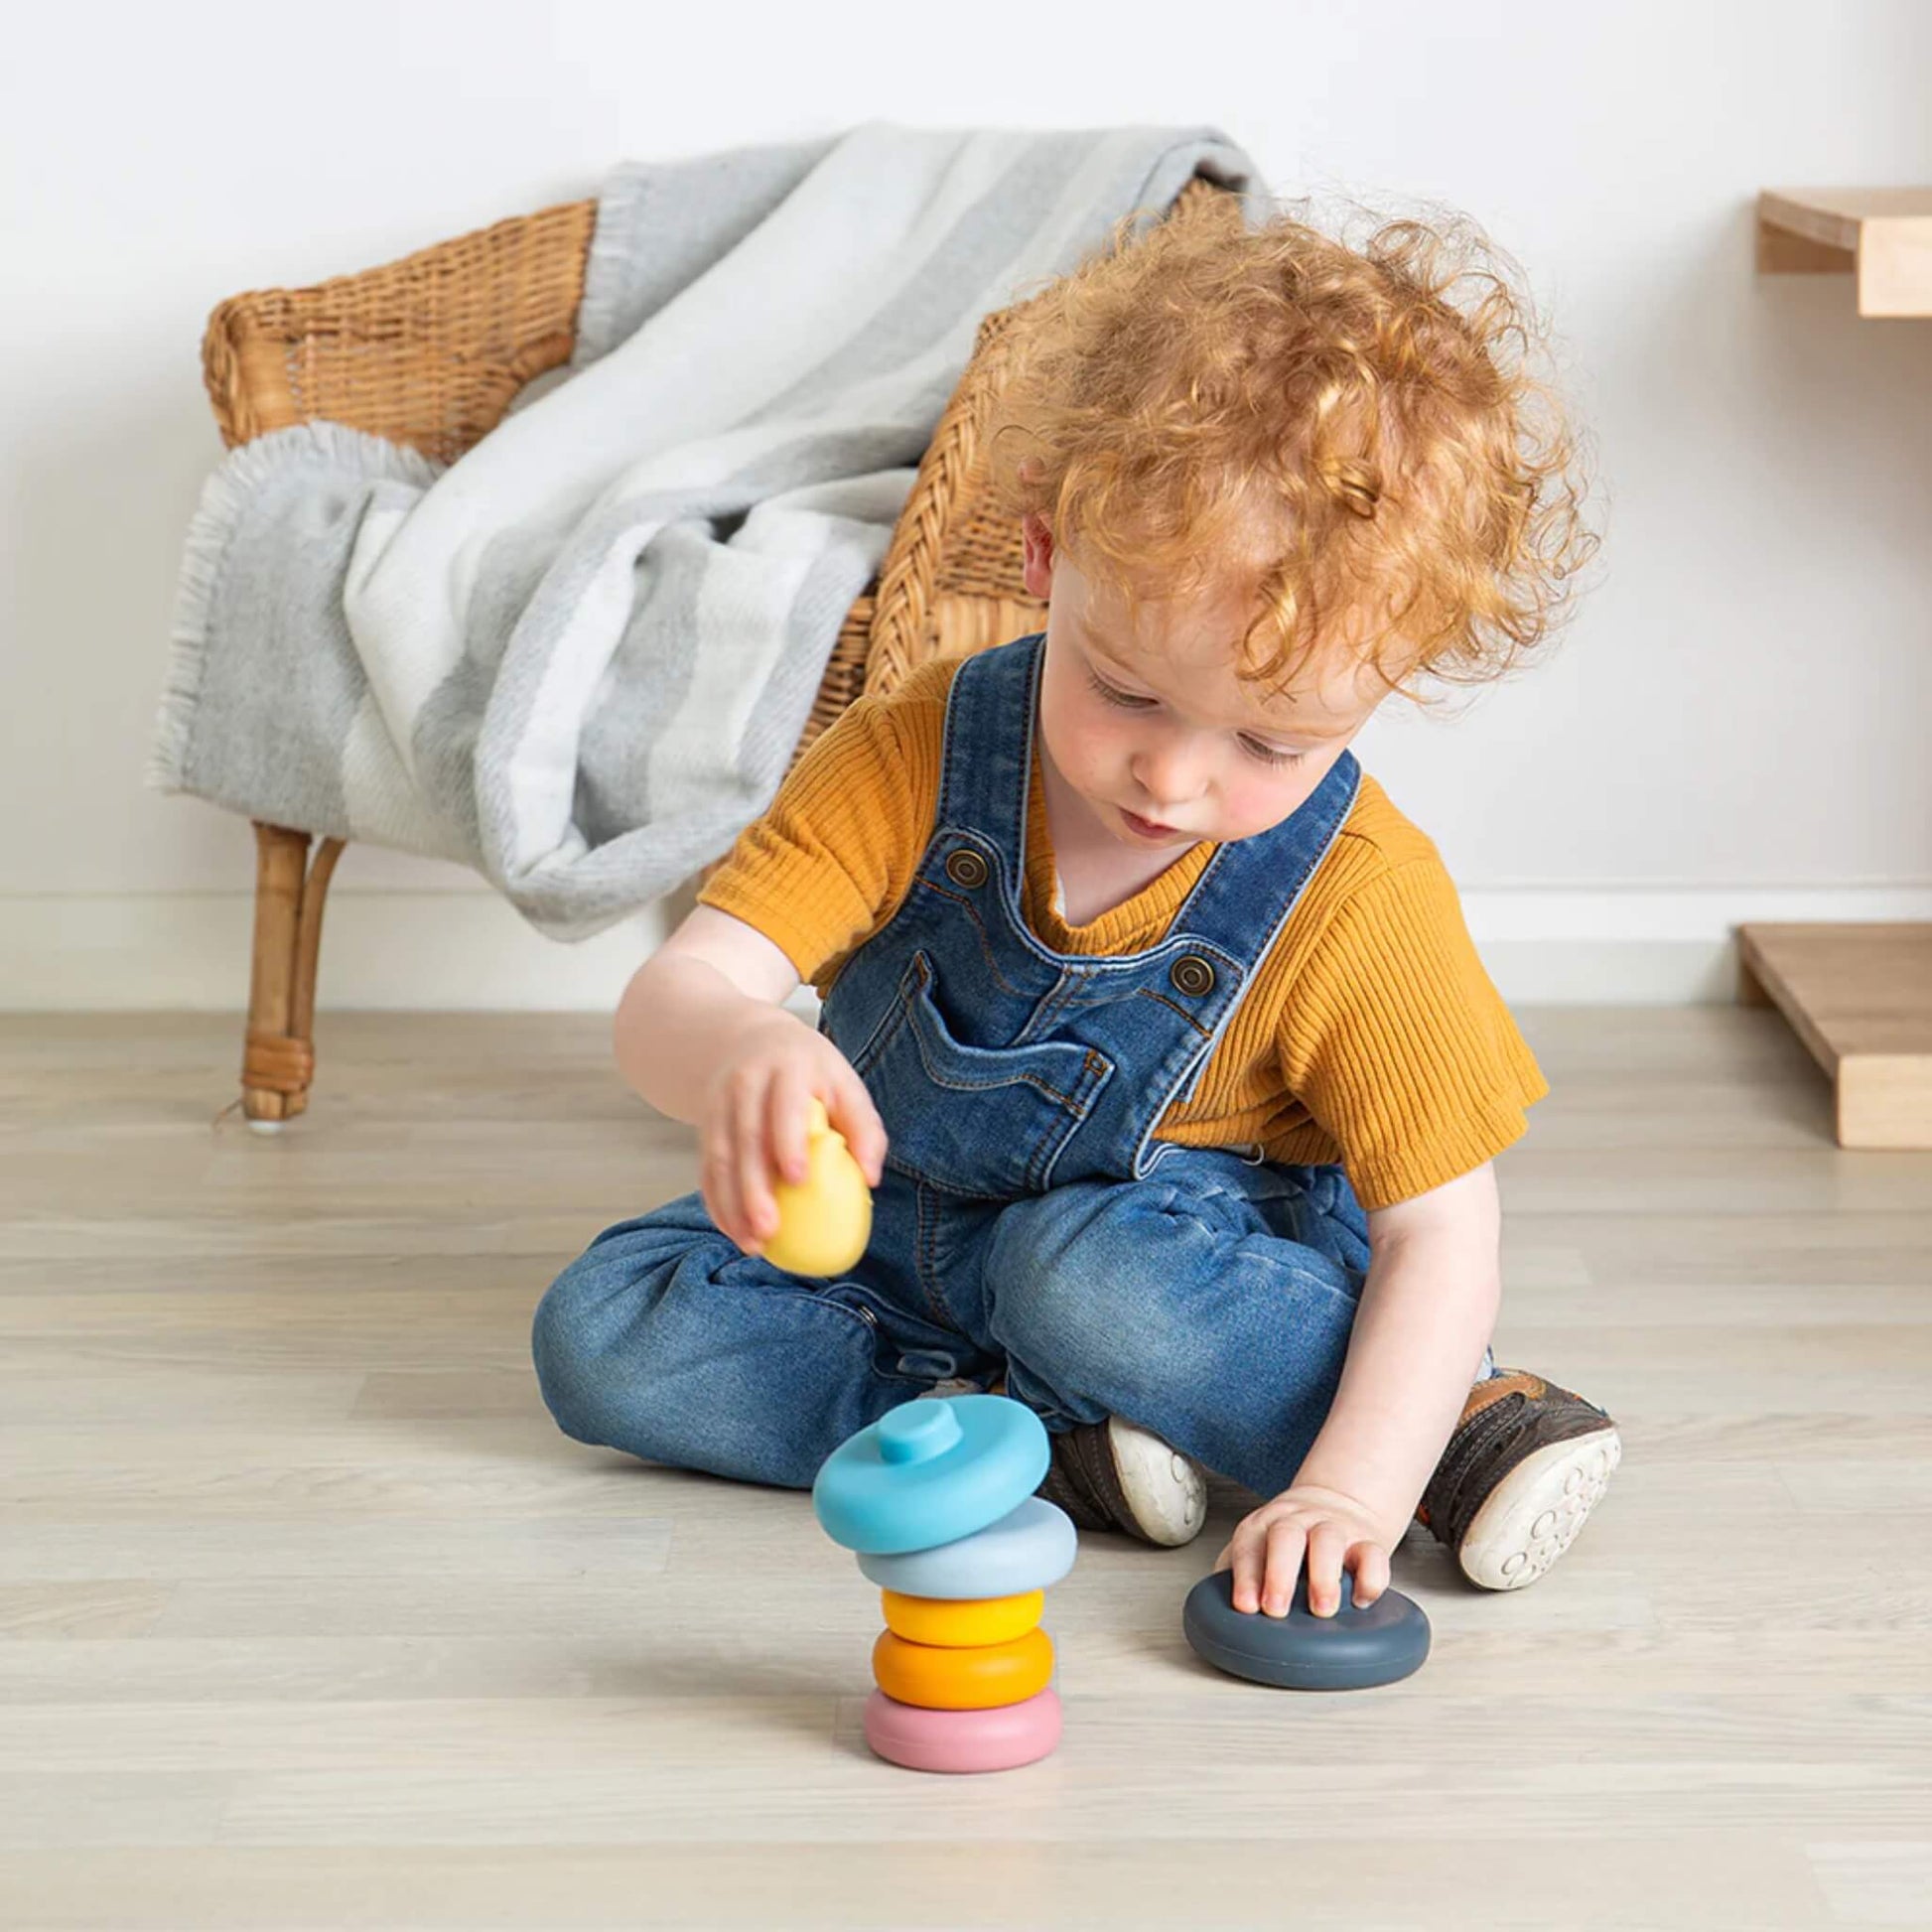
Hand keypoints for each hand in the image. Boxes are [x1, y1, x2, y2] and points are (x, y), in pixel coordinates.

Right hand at [698, 1009, 886, 1257]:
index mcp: (788, 1068)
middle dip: (754, 1188)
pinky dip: (718, 1203)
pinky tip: (734, 1232)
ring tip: (752, 1244)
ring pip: (721, 1158)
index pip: (785, 1105)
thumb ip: (863, 1126)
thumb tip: (870, 1179)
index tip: (798, 1179)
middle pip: (747, 1138)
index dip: (788, 1141)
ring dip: (733, 1205)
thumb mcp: (843, 1082)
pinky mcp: (706, 1125)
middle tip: (769, 1229)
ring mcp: (720, 1104)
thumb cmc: (810, 1071)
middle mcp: (748, 1083)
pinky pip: (708, 1169)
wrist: (747, 1040)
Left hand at [1214, 1484, 1392, 1619]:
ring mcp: (1334, 1529)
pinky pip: (1374, 1555)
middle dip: (1279, 1574)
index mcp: (1264, 1525)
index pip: (1249, 1543)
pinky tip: (1359, 1600)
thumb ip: (1237, 1573)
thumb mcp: (1256, 1547)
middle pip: (1286, 1536)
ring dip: (1324, 1576)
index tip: (1245, 1606)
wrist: (1335, 1503)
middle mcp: (1298, 1523)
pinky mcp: (1367, 1542)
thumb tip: (1215, 1610)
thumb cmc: (1287, 1540)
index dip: (1245, 1575)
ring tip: (1321, 1609)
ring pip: (1329, 1540)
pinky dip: (1370, 1578)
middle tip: (1276, 1609)